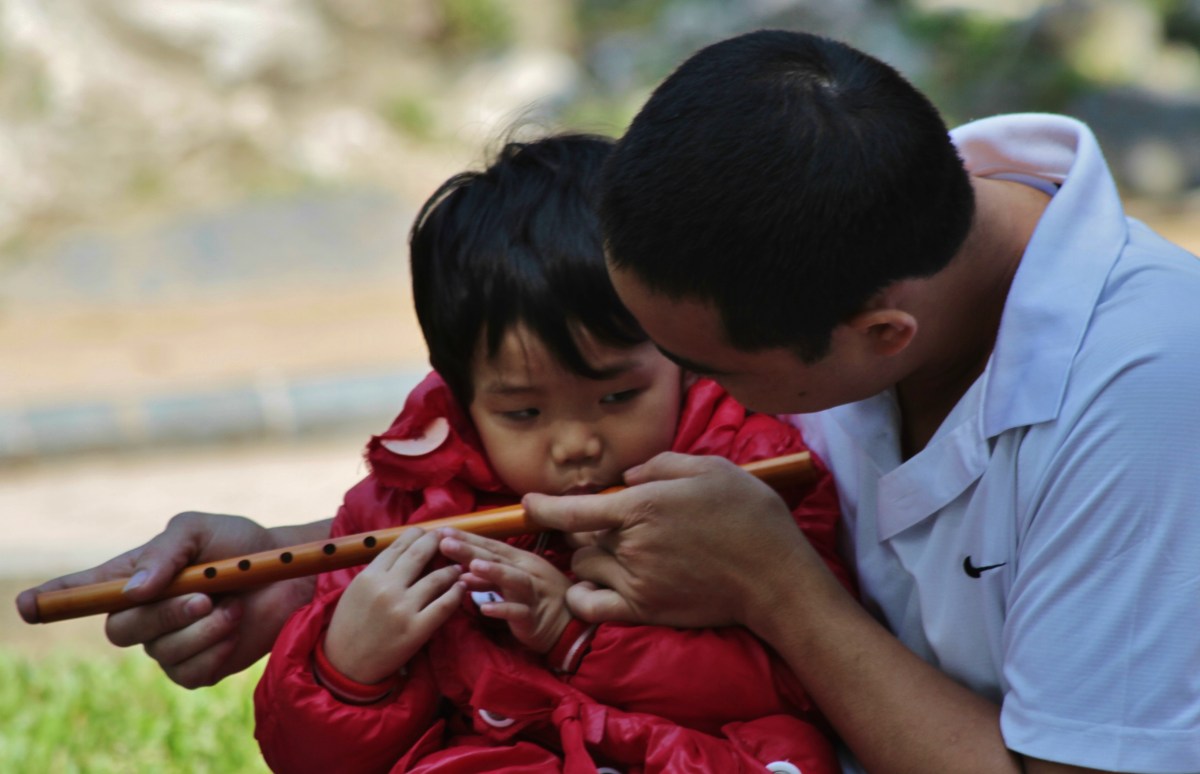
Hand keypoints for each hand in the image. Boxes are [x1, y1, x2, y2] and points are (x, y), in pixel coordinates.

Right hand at [16, 512, 328, 687]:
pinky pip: (189, 672)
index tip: (26, 605)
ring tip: (231, 604)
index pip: (84, 591)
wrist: (292, 573)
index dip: (54, 599)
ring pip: (159, 652)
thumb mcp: (202, 530)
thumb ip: (166, 553)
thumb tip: (133, 590)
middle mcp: (145, 613)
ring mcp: (169, 643)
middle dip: (161, 615)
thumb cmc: (245, 546)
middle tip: (204, 596)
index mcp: (136, 575)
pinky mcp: (197, 667)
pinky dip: (215, 648)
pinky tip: (235, 627)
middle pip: (119, 629)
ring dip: (200, 629)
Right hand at [324, 529, 462, 684]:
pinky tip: (461, 587)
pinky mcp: (417, 630)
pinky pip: (445, 605)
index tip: (428, 532)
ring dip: (451, 569)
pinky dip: (456, 593)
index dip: (417, 535)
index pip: (399, 546)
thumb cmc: (350, 626)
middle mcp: (387, 588)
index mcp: (369, 576)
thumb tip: (404, 551)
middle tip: (448, 538)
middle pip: (419, 554)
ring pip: (437, 578)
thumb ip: (378, 571)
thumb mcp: (356, 591)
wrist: (346, 665)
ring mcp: (403, 609)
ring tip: (458, 567)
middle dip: (436, 542)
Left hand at [438, 529, 571, 653]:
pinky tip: (484, 608)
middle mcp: (527, 572)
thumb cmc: (540, 600)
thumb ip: (489, 578)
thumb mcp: (513, 585)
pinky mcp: (533, 617)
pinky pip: (518, 612)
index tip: (442, 531)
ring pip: (512, 580)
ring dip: (493, 572)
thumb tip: (462, 571)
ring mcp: (532, 594)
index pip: (492, 546)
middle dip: (471, 549)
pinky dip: (502, 609)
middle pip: (498, 558)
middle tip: (445, 542)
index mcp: (521, 561)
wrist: (571, 626)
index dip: (468, 538)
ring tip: (471, 567)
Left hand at [523, 452, 813, 629]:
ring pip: (587, 567)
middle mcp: (632, 544)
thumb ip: (660, 465)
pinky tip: (593, 589)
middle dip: (590, 529)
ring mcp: (637, 581)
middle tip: (619, 525)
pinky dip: (583, 598)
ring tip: (623, 553)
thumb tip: (629, 478)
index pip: (572, 510)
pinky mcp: (646, 610)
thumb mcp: (709, 468)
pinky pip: (592, 607)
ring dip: (594, 558)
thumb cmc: (748, 515)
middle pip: (582, 538)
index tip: (528, 505)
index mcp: (642, 505)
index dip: (543, 508)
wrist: (776, 576)